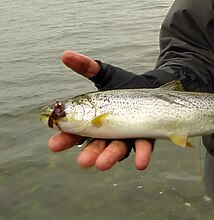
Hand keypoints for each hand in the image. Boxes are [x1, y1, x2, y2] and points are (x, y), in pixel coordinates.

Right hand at [48, 51, 152, 169]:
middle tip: (83, 161)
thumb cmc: (125, 82)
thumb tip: (65, 55)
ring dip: (110, 157)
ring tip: (102, 164)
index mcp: (95, 120)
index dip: (65, 139)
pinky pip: (142, 148)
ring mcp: (127, 137)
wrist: (153, 84)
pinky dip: (141, 155)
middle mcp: (109, 132)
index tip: (54, 144)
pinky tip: (140, 163)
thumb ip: (87, 68)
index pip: (76, 132)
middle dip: (89, 153)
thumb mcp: (105, 75)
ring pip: (117, 150)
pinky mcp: (144, 138)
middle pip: (97, 145)